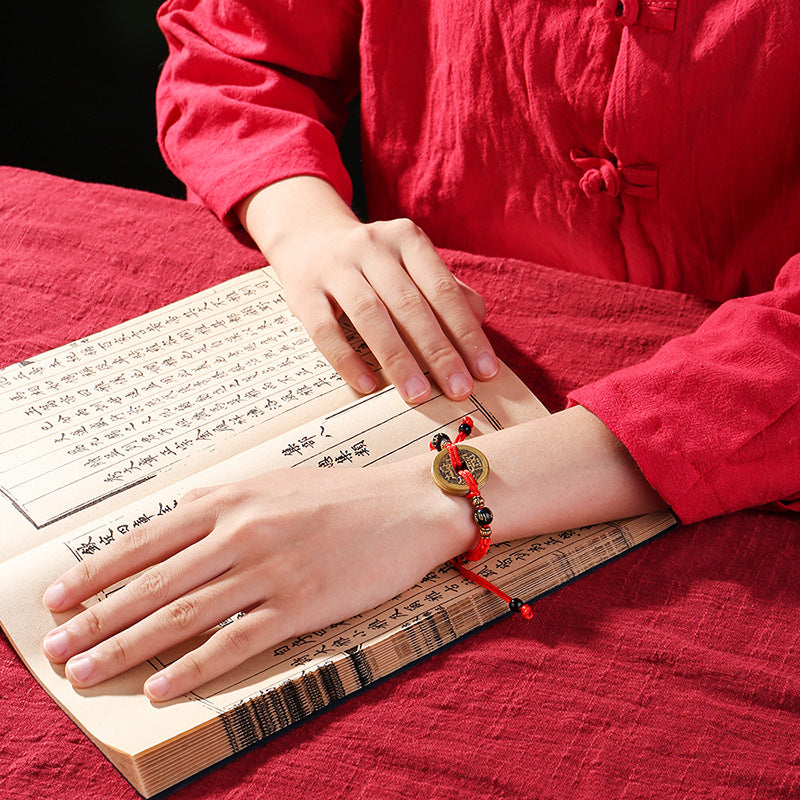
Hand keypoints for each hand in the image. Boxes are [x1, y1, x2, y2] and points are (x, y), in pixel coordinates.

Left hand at [41, 457, 470, 701]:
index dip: (96, 571)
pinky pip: (235, 642)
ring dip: (127, 647)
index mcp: (231, 501)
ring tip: (86, 671)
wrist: (408, 505)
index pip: (146, 540)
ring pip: (182, 615)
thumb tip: (173, 522)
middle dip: (97, 618)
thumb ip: (222, 503)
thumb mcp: (273, 483)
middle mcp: (241, 533)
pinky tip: (158, 687)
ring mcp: (270, 570)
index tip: (60, 597)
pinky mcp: (300, 605)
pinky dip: (192, 667)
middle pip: (152, 583)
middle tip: (56, 648)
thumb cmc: (341, 495)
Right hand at [237, 178, 498, 403]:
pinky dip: (348, 360)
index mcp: (406, 239)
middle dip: (438, 352)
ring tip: (418, 394)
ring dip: (398, 358)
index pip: (442, 290)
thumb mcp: (411, 263)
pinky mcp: (303, 291)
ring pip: (370, 315)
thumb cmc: (375, 263)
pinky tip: (369, 386)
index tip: (484, 371)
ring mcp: (335, 267)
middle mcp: (371, 246)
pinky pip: (326, 330)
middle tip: (459, 390)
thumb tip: (476, 325)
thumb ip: (445, 290)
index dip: (466, 332)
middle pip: (409, 305)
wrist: (309, 238)